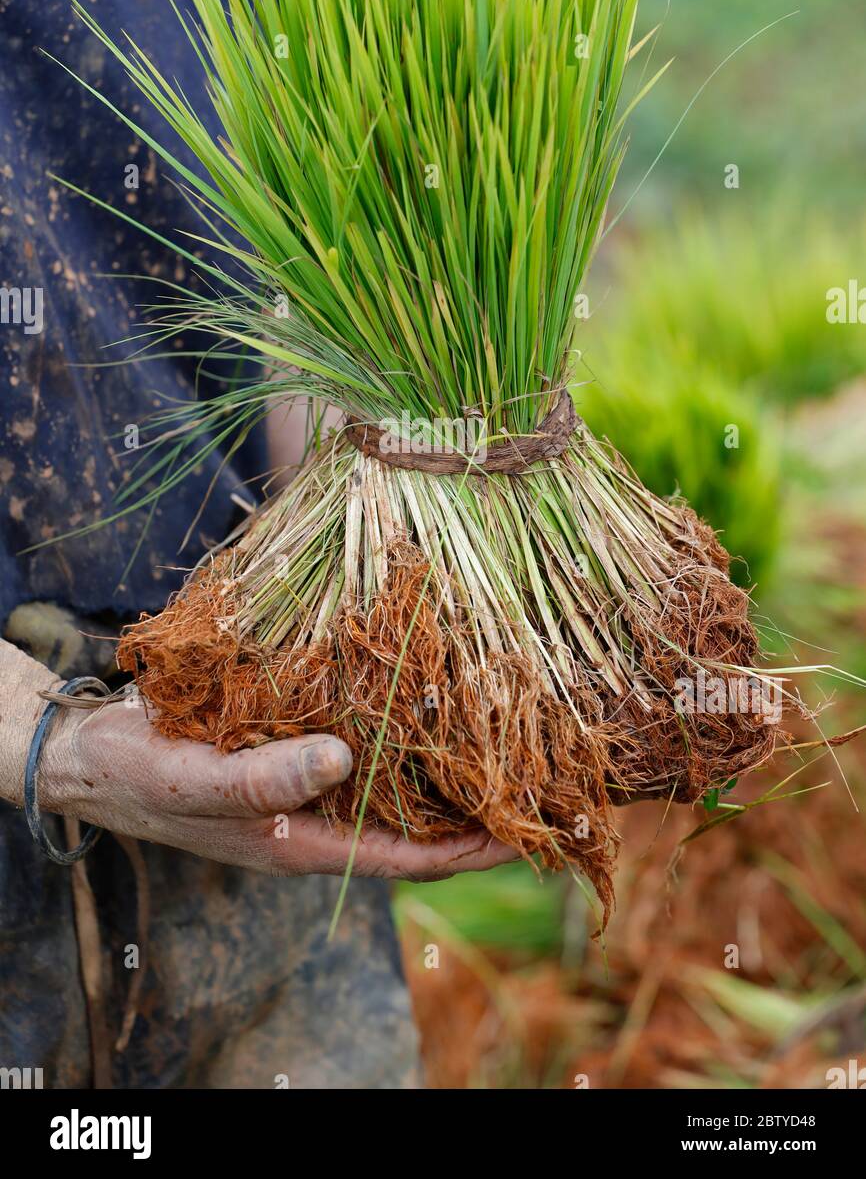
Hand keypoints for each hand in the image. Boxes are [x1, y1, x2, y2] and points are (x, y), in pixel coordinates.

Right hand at [39, 696, 514, 880]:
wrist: (98, 751)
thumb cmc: (145, 775)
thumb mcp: (200, 781)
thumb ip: (267, 777)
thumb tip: (345, 759)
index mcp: (305, 842)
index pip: (410, 857)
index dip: (473, 849)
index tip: (532, 833)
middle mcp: (319, 816)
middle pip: (415, 823)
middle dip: (475, 809)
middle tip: (540, 781)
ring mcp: (309, 782)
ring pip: (396, 784)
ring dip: (445, 768)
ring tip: (503, 739)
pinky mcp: (295, 745)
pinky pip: (365, 744)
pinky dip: (402, 730)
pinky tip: (428, 697)